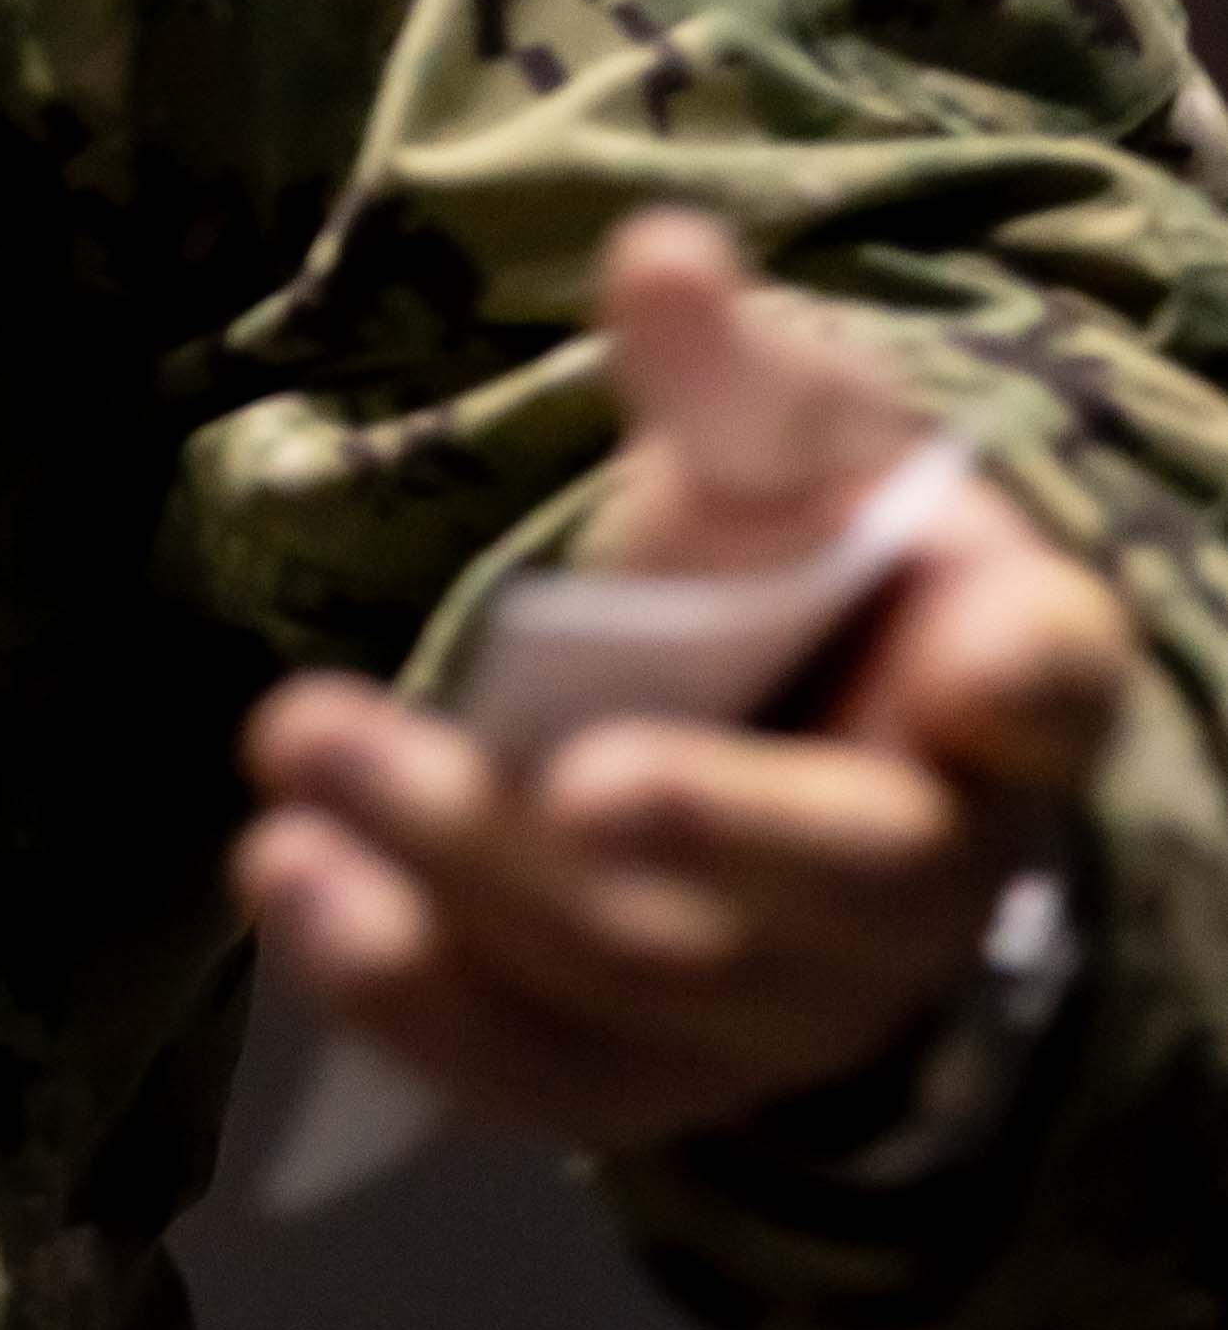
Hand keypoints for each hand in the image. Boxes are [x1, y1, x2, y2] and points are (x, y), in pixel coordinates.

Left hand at [237, 208, 1132, 1156]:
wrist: (775, 738)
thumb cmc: (799, 560)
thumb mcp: (781, 445)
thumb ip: (724, 375)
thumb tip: (659, 255)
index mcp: (994, 683)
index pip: (1038, 686)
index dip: (1015, 678)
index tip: (973, 651)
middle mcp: (923, 878)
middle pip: (815, 880)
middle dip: (677, 824)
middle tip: (552, 769)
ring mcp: (790, 999)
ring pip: (645, 984)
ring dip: (466, 889)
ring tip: (297, 783)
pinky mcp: (652, 1068)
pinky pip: (539, 1074)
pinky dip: (410, 1001)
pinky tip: (291, 888)